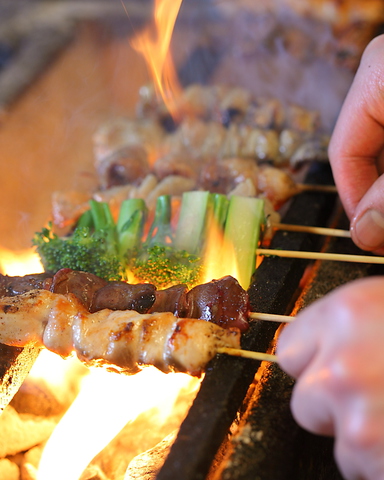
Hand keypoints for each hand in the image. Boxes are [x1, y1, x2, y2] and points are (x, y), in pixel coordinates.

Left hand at [277, 276, 383, 479]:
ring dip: (366, 439)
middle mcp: (341, 365)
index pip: (290, 348)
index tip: (333, 366)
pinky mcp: (375, 457)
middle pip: (304, 399)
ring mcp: (358, 418)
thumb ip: (355, 324)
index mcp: (347, 315)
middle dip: (334, 406)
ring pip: (338, 441)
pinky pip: (365, 469)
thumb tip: (329, 343)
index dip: (314, 362)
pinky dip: (382, 463)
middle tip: (377, 396)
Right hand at [329, 34, 383, 253]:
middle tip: (382, 228)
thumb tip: (365, 233)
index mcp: (377, 74)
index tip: (368, 235)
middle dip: (374, 194)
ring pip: (378, 147)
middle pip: (364, 151)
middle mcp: (381, 75)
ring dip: (382, 186)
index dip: (354, 200)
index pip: (345, 150)